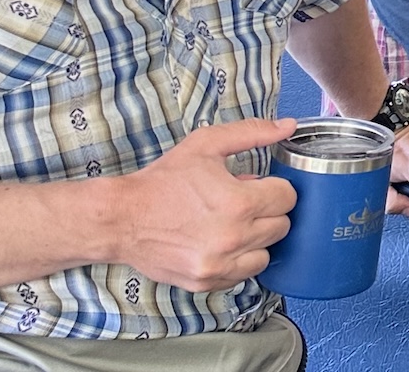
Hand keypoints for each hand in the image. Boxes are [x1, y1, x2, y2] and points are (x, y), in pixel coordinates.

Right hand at [112, 118, 297, 290]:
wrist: (121, 218)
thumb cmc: (162, 181)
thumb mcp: (206, 144)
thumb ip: (251, 132)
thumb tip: (287, 126)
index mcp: (238, 203)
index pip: (288, 198)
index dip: (274, 188)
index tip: (259, 187)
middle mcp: (233, 237)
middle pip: (281, 226)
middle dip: (266, 212)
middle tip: (242, 204)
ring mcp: (219, 264)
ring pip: (266, 254)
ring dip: (255, 239)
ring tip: (232, 225)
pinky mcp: (205, 282)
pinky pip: (242, 275)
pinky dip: (237, 261)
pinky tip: (220, 244)